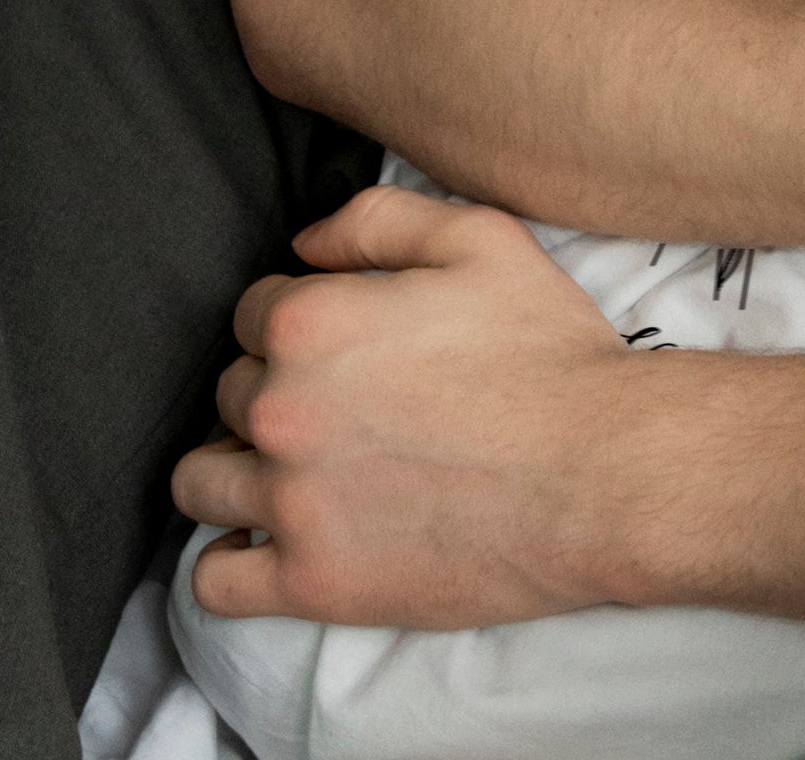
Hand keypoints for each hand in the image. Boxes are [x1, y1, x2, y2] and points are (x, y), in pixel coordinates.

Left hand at [173, 185, 667, 628]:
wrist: (602, 473)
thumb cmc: (548, 352)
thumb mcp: (482, 239)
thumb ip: (378, 220)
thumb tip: (303, 244)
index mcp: (311, 322)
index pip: (253, 312)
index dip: (301, 317)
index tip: (348, 341)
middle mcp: (283, 411)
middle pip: (231, 392)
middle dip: (276, 389)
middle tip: (347, 402)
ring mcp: (290, 504)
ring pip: (202, 482)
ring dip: (238, 467)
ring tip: (298, 468)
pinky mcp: (312, 584)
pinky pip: (216, 582)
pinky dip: (232, 560)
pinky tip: (274, 539)